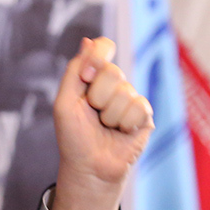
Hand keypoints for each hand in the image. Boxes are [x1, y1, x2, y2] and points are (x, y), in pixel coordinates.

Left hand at [48, 37, 152, 209]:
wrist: (89, 169)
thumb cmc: (74, 138)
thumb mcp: (65, 102)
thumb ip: (75, 70)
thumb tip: (89, 40)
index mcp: (93, 78)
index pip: (103, 48)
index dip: (98, 56)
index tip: (86, 75)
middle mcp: (114, 85)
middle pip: (112, 71)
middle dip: (96, 96)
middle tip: (93, 114)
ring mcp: (131, 100)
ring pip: (124, 91)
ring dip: (109, 115)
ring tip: (105, 128)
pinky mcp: (144, 116)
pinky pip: (137, 107)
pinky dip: (124, 123)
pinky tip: (120, 133)